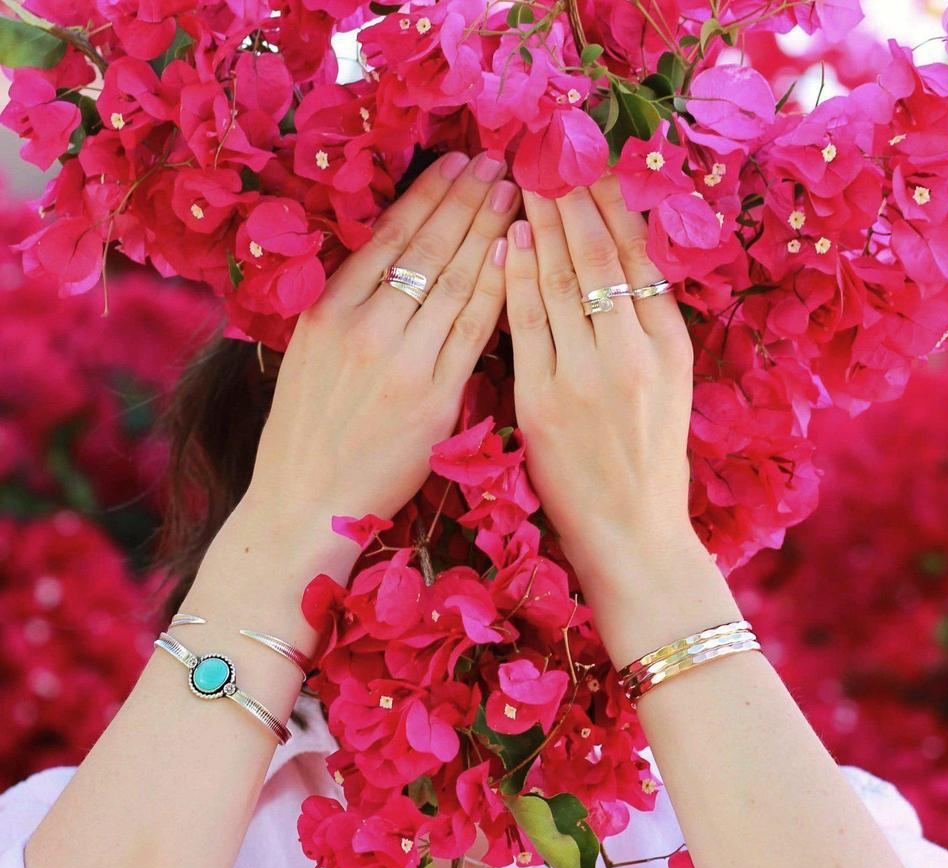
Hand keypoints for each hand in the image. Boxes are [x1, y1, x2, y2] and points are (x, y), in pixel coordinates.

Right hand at [242, 151, 520, 557]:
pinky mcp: (434, 398)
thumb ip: (346, 309)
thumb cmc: (305, 435)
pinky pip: (473, 331)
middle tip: (498, 157)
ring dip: (488, 229)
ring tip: (514, 190)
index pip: (388, 236)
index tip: (456, 160)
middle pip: (427, 247)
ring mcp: (402, 361)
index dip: (428, 193)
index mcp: (326, 311)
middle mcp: (363, 327)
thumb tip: (393, 262)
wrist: (303, 502)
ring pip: (455, 280)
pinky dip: (496, 289)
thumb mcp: (307, 356)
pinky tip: (515, 254)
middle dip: (467, 196)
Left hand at [503, 175, 698, 593]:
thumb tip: (618, 267)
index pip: (640, 256)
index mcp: (672, 347)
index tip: (594, 162)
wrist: (633, 537)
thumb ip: (645, 331)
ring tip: (526, 178)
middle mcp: (635, 353)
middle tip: (552, 149)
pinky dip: (518, 280)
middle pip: (601, 257)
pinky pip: (529, 327)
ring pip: (564, 282)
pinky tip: (511, 240)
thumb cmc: (648, 467)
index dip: (615, 203)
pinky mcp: (545, 403)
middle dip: (574, 198)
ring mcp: (588, 376)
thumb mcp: (668, 390)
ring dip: (544, 224)